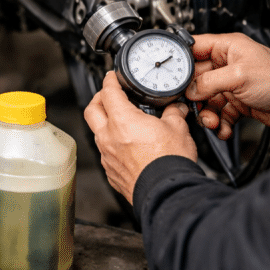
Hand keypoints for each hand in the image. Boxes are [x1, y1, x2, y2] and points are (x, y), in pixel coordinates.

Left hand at [84, 72, 196, 203]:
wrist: (167, 192)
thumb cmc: (169, 163)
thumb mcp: (178, 129)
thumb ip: (173, 114)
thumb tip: (175, 109)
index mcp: (122, 121)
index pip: (108, 92)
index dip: (110, 81)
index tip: (112, 78)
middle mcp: (108, 137)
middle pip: (92, 110)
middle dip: (98, 99)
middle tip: (108, 96)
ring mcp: (107, 156)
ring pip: (97, 132)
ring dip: (105, 123)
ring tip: (120, 122)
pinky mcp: (110, 172)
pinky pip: (105, 153)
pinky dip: (112, 145)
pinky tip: (126, 146)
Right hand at [185, 33, 269, 138]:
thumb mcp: (239, 76)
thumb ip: (210, 82)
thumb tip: (191, 90)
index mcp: (227, 48)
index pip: (194, 48)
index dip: (181, 60)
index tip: (171, 75)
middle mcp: (226, 64)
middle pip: (196, 78)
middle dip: (193, 95)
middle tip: (192, 105)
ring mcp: (230, 84)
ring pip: (206, 99)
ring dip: (206, 113)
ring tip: (211, 121)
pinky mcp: (236, 101)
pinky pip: (219, 112)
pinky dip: (219, 123)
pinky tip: (222, 128)